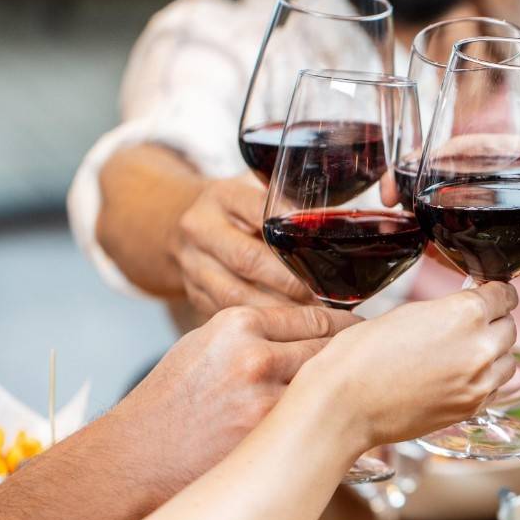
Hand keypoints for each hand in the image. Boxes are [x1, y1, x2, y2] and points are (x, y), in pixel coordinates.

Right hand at [108, 305, 359, 494]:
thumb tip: (306, 329)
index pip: (313, 315)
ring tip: (363, 395)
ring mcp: (265, 400)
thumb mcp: (203, 347)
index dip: (344, 326)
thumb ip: (252, 334)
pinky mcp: (269, 439)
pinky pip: (318, 426)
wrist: (134, 461)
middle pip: (329, 348)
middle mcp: (255, 356)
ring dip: (346, 392)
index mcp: (237, 324)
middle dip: (352, 357)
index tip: (362, 333)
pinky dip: (333, 426)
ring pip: (328, 386)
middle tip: (374, 363)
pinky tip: (343, 429)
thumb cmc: (168, 404)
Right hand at [175, 174, 315, 314]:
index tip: (322, 251)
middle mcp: (200, 229)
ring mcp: (192, 265)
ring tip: (309, 318)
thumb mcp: (256, 191)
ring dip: (276, 309)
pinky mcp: (192, 294)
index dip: (291, 235)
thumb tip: (337, 223)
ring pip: (234, 294)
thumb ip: (288, 203)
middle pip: (247, 259)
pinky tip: (285, 328)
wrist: (182, 226)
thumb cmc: (236, 210)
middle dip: (290, 282)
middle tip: (323, 294)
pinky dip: (258, 323)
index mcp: (222, 196)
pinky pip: (226, 313)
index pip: (259, 212)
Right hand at [297, 283, 519, 449]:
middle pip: (509, 328)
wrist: (345, 404)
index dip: (496, 293)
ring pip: (508, 361)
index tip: (492, 295)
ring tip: (466, 353)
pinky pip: (494, 389)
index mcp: (466, 312)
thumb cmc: (362, 355)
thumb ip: (447, 310)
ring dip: (494, 354)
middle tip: (472, 325)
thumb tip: (464, 311)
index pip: (505, 295)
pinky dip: (484, 381)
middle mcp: (480, 346)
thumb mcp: (407, 313)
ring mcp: (479, 382)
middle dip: (494, 323)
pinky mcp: (470, 408)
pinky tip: (458, 377)